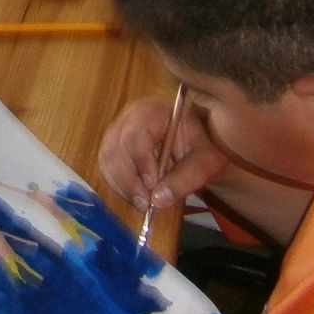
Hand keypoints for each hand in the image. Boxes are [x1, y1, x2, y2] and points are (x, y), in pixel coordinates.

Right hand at [97, 93, 230, 213]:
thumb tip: (157, 201)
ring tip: (142, 203)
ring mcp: (119, 131)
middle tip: (145, 203)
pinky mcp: (114, 147)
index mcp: (153, 110)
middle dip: (128, 179)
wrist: (199, 144)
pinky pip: (107, 168)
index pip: (135, 134)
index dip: (141, 161)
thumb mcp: (206, 162)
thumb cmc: (205, 147)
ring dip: (122, 185)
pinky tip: (136, 196)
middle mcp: (130, 117)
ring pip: (107, 159)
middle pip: (115, 147)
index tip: (152, 185)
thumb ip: (185, 178)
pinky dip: (119, 186)